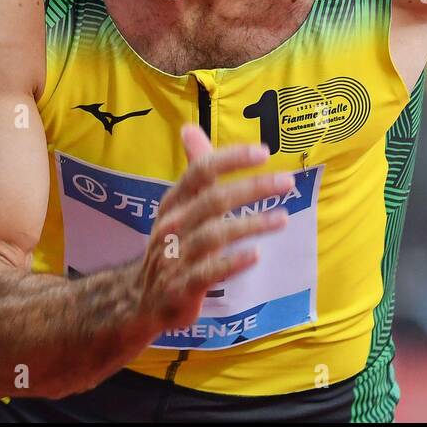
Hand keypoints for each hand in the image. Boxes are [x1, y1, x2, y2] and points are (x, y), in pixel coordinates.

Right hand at [135, 125, 291, 333]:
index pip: (200, 171)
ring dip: (251, 225)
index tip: (264, 152)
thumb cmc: (171, 244)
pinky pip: (208, 272)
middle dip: (252, 188)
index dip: (231, 159)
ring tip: (282, 219)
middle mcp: (172, 225)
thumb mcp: (179, 206)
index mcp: (173, 202)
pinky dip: (232, 263)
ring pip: (215, 235)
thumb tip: (189, 127)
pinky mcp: (181, 287)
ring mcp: (175, 257)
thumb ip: (195, 170)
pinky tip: (255, 255)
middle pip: (214, 200)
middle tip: (287, 182)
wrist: (139, 299)